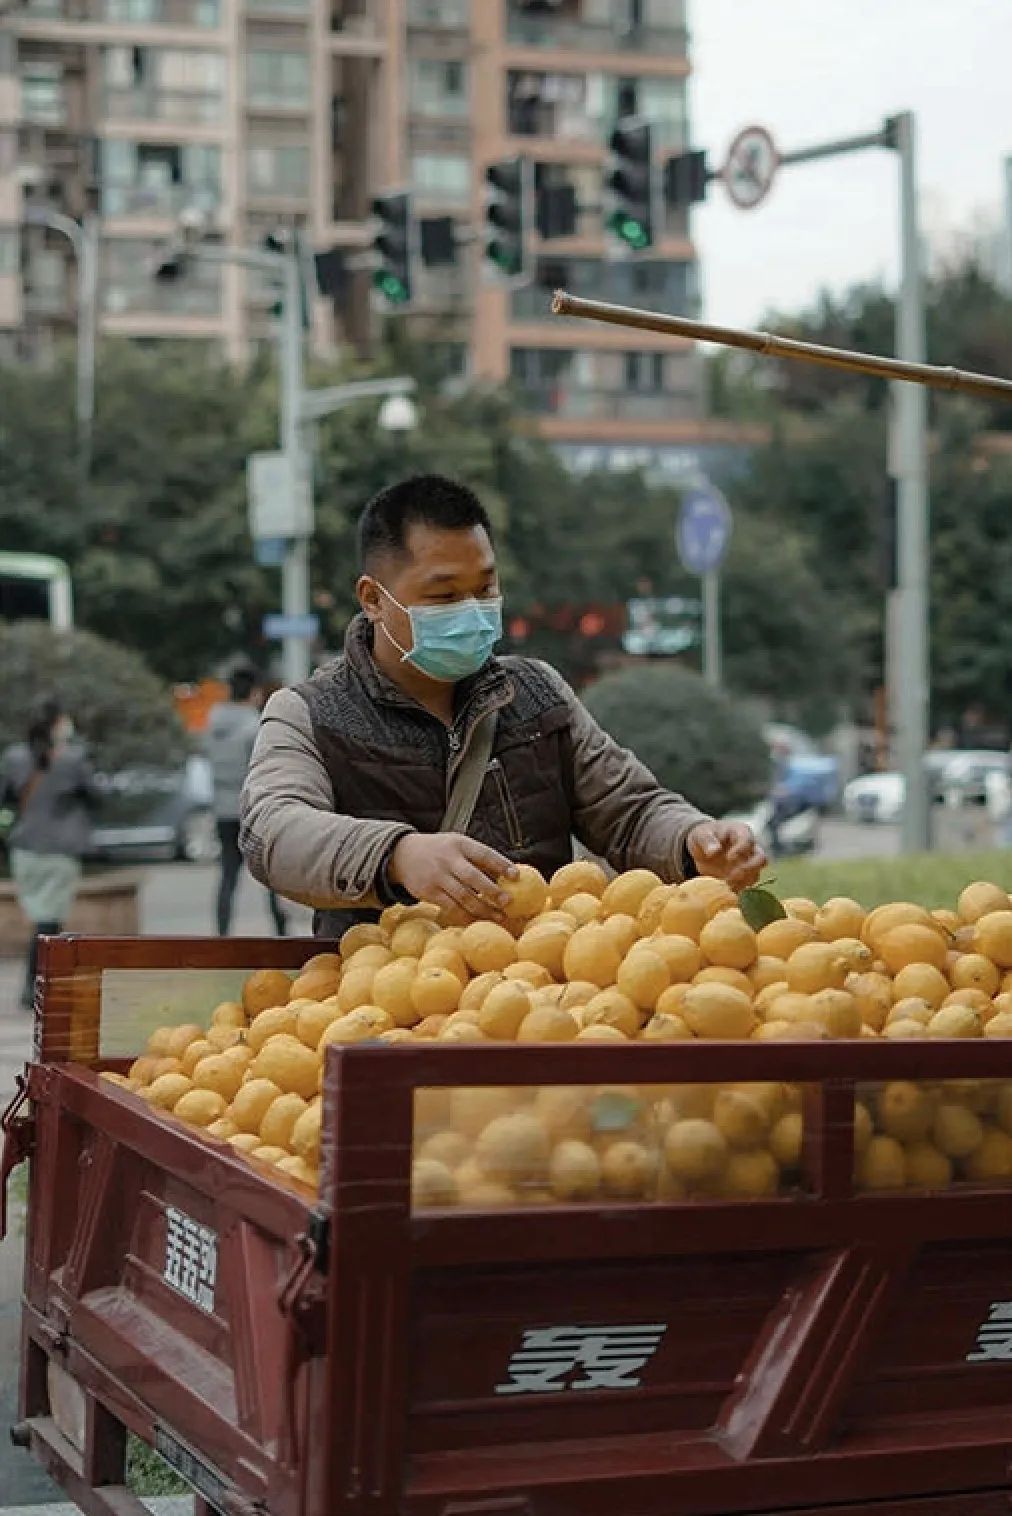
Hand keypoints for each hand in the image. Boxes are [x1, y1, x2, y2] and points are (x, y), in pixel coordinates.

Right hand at [389, 833, 516, 921]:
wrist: (402, 854)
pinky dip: (465, 915)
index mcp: (459, 844)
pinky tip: (477, 919)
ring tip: (499, 916)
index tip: (516, 875)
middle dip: (493, 891)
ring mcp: (437, 877)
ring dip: (483, 909)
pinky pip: (450, 907)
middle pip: (473, 877)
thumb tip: (507, 873)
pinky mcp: (428, 892)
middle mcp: (448, 859)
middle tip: (509, 902)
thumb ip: (477, 857)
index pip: (484, 854)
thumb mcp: (456, 844)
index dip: (501, 865)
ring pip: (463, 896)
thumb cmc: (438, 850)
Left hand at [686, 820, 765, 891]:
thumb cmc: (703, 836)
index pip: (747, 840)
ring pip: (756, 873)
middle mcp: (750, 847)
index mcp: (740, 832)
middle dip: (748, 869)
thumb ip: (707, 840)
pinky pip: (747, 883)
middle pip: (761, 858)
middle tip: (731, 876)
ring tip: (727, 886)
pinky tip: (726, 891)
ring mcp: (749, 862)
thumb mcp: (700, 834)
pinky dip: (738, 888)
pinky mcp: (744, 875)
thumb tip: (714, 851)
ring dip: (743, 881)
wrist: (702, 848)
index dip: (741, 850)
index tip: (729, 858)